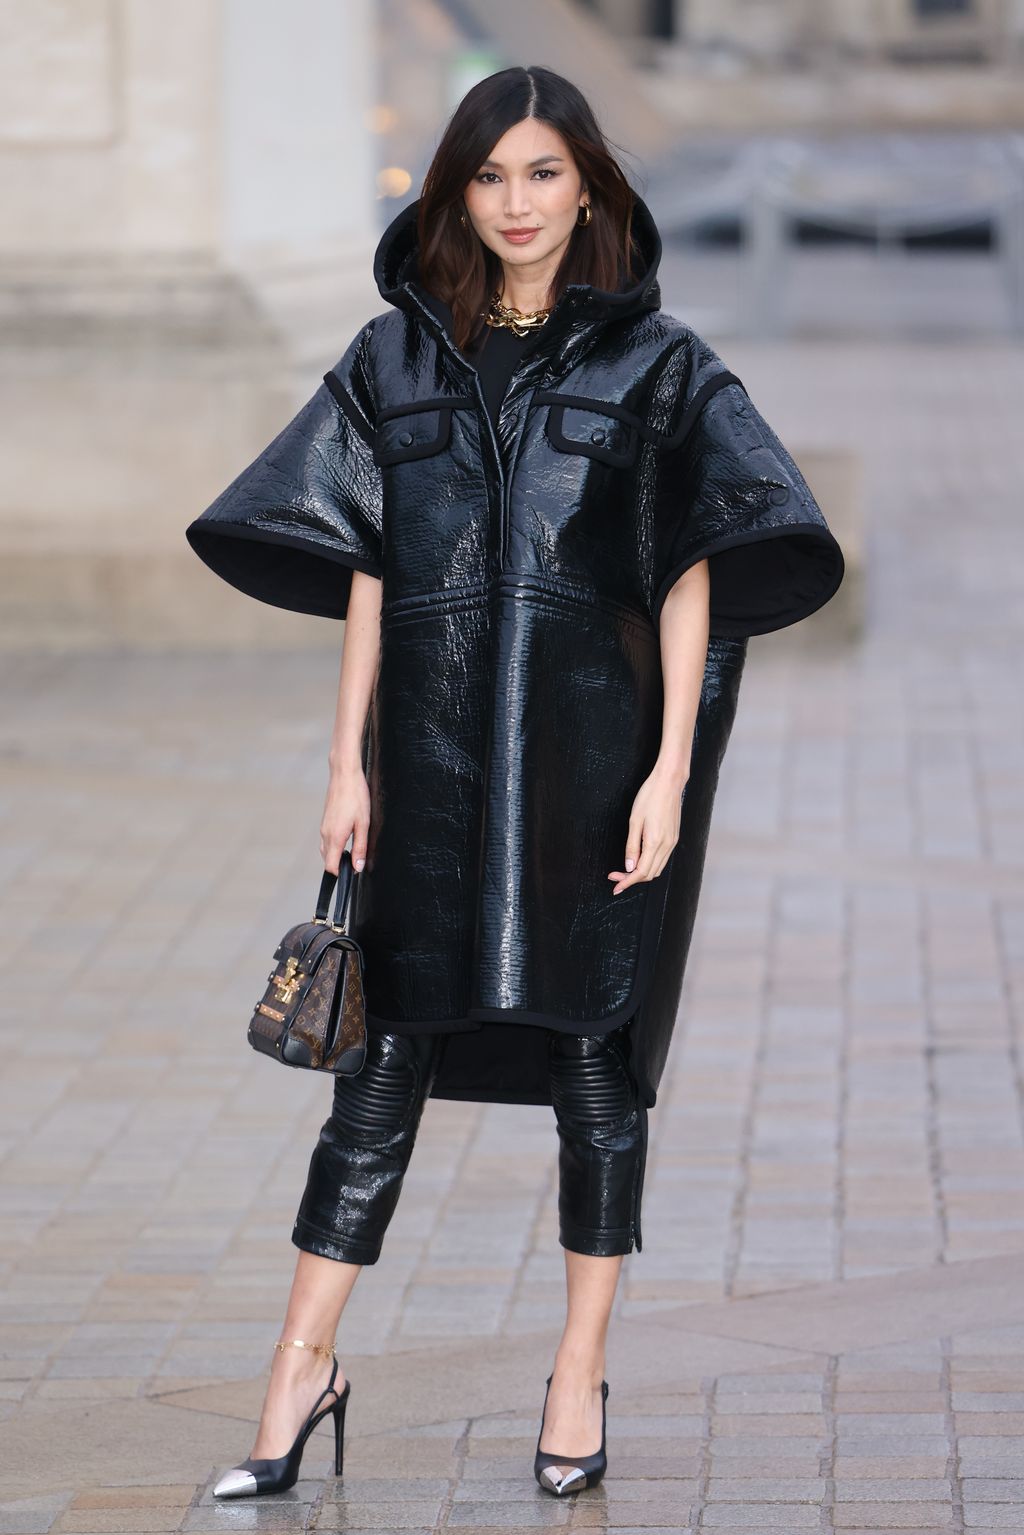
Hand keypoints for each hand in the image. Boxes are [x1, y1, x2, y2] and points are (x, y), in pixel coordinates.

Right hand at [320, 763, 370, 874]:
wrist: (344, 775)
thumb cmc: (356, 796)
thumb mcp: (363, 824)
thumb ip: (361, 847)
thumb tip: (358, 866)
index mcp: (335, 837)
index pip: (331, 866)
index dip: (341, 873)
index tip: (353, 872)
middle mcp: (326, 833)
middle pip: (327, 859)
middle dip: (339, 865)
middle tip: (356, 861)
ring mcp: (323, 826)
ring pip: (326, 849)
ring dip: (336, 854)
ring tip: (352, 850)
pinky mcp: (325, 820)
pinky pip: (326, 839)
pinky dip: (334, 844)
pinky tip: (346, 837)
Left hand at [608, 764, 685, 894]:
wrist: (669, 782)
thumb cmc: (649, 797)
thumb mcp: (634, 821)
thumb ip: (632, 846)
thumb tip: (629, 867)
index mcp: (655, 842)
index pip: (641, 872)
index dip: (627, 882)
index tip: (615, 886)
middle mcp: (667, 845)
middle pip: (650, 874)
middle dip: (632, 879)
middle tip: (615, 876)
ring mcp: (673, 842)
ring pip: (657, 868)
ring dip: (642, 873)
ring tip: (625, 870)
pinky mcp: (674, 838)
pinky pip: (662, 859)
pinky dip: (650, 864)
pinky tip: (639, 859)